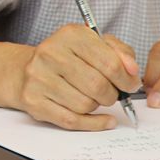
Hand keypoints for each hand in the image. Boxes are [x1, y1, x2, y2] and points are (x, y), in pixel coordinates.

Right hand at [14, 24, 138, 129]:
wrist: (27, 68)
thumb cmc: (69, 57)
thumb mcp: (97, 45)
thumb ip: (121, 53)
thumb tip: (132, 72)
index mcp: (70, 35)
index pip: (110, 63)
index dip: (127, 79)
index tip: (130, 84)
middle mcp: (50, 53)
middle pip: (97, 86)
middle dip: (112, 94)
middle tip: (111, 93)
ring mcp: (38, 77)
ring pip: (85, 105)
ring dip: (96, 105)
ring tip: (91, 96)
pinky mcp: (32, 100)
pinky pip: (71, 120)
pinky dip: (93, 123)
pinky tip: (102, 119)